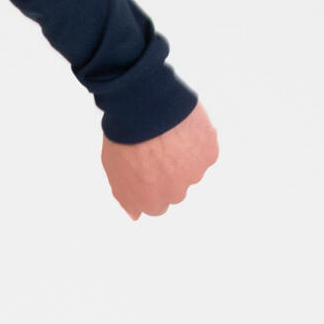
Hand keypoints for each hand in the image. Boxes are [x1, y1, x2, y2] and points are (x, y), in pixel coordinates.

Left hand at [102, 101, 218, 218]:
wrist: (144, 108)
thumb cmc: (124, 137)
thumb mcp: (115, 171)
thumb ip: (126, 197)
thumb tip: (136, 215)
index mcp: (151, 201)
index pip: (157, 205)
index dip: (152, 184)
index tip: (147, 167)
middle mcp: (176, 193)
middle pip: (176, 189)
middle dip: (169, 173)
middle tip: (157, 149)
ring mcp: (194, 174)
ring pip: (192, 169)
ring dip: (184, 155)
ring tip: (168, 134)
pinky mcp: (209, 154)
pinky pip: (205, 151)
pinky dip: (198, 141)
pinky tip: (182, 127)